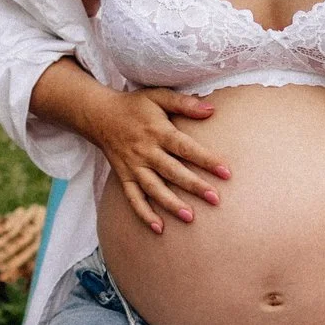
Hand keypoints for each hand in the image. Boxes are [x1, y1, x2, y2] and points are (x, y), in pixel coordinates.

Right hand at [87, 88, 229, 233]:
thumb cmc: (135, 106)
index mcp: (157, 131)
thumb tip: (212, 110)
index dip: (206, 159)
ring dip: (171, 204)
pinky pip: (133, 198)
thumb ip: (184, 103)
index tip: (226, 172)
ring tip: (190, 218)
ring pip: (153, 188)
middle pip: (172, 171)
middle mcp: (145, 151)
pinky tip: (159, 228)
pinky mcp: (123, 177)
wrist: (98, 115)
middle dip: (194, 186)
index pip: (185, 147)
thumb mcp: (158, 96)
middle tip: (215, 199)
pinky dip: (144, 213)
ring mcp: (133, 166)